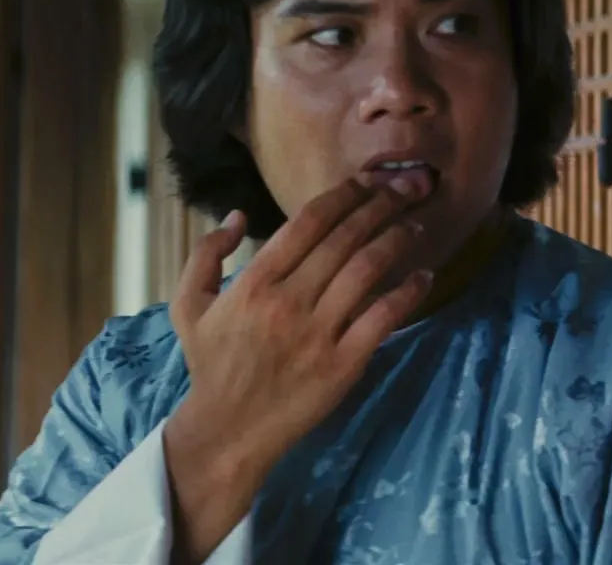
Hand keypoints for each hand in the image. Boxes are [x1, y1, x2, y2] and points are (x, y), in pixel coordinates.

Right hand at [161, 177, 432, 561]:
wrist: (228, 430)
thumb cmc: (211, 365)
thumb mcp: (188, 305)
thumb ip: (206, 254)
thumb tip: (237, 216)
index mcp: (255, 281)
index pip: (308, 222)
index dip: (343, 195)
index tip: (368, 181)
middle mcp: (289, 300)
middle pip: (344, 238)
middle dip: (381, 205)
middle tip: (407, 188)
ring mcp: (318, 332)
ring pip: (367, 270)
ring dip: (396, 240)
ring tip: (416, 224)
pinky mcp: (343, 364)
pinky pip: (382, 319)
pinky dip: (407, 293)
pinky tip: (424, 276)